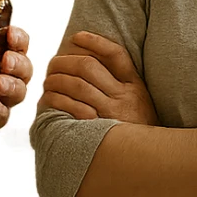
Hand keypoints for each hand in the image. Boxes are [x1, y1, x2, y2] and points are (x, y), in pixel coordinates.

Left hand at [0, 15, 32, 144]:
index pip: (17, 43)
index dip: (19, 37)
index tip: (10, 33)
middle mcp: (4, 75)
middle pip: (25, 66)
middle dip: (18, 61)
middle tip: (5, 60)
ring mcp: (1, 97)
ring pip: (20, 89)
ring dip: (13, 84)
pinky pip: (3, 113)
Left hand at [39, 31, 157, 124]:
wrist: (148, 161)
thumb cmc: (137, 131)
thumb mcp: (139, 104)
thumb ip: (121, 85)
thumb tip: (90, 62)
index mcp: (135, 86)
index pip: (116, 55)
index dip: (95, 42)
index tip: (77, 36)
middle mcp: (125, 97)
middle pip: (89, 66)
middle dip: (64, 62)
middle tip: (52, 65)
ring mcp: (112, 114)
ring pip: (77, 85)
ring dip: (57, 80)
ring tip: (48, 82)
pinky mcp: (100, 131)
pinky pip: (73, 109)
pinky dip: (58, 101)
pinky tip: (50, 100)